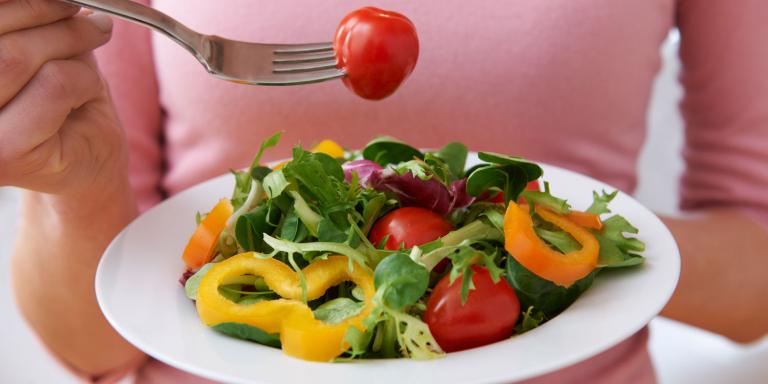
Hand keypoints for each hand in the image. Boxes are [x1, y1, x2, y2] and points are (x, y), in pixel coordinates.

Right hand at [0, 0, 126, 197]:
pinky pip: (53, 85)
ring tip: (93, 45)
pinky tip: (87, 93)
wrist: (89, 163)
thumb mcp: (41, 47)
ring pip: (16, 57)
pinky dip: (84, 79)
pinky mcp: (4, 155)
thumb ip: (29, 21)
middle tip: (90, 19)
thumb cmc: (60, 102)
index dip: (19, 4)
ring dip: (70, 44)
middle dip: (49, 14)